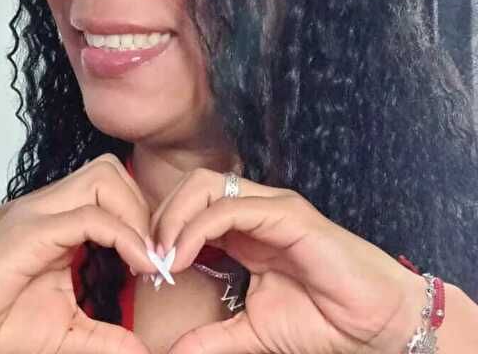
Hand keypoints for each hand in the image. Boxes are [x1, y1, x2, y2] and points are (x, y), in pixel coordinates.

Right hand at [0, 153, 155, 353]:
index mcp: (58, 220)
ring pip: (104, 179)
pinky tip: (136, 266)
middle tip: (154, 255)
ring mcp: (38, 215)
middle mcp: (49, 208)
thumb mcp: (66, 330)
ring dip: (134, 216)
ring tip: (144, 260)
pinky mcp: (29, 233)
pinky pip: (88, 218)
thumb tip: (142, 351)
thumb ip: (106, 336)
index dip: (144, 218)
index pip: (114, 188)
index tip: (159, 262)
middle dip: (143, 209)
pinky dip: (122, 237)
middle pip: (112, 171)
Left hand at [151, 168, 423, 353]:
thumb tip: (172, 352)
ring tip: (162, 258)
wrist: (377, 326)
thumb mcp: (252, 330)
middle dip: (160, 218)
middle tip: (147, 259)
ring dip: (173, 218)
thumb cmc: (323, 320)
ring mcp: (271, 208)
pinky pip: (231, 207)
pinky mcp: (288, 214)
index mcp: (244, 230)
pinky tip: (183, 257)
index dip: (161, 231)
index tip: (146, 268)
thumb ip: (212, 336)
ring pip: (205, 186)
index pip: (189, 208)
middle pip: (191, 188)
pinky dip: (197, 227)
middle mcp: (255, 210)